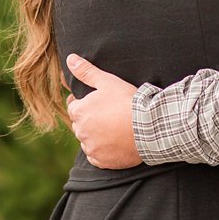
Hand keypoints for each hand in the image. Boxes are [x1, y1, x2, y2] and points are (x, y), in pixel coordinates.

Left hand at [65, 54, 141, 169]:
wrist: (148, 126)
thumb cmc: (127, 101)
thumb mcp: (107, 82)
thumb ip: (86, 71)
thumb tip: (70, 58)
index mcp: (79, 112)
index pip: (74, 108)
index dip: (85, 104)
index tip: (99, 104)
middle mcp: (81, 131)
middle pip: (80, 125)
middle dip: (90, 120)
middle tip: (109, 115)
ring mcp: (91, 148)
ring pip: (88, 141)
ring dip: (95, 136)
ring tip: (114, 129)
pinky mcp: (101, 161)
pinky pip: (96, 156)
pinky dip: (103, 151)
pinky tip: (115, 143)